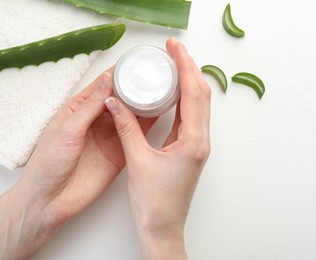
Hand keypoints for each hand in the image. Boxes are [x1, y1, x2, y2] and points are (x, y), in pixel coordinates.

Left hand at [0, 69, 155, 258]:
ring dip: (143, 105)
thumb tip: (107, 81)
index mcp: (79, 110)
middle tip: (153, 77)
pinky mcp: (120, 153)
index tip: (134, 65)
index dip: (117, 75)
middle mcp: (96, 121)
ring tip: (159, 91)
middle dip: (134, 88)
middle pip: (119, 100)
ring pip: (129, 116)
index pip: (102, 86)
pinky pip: (135, 135)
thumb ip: (90, 106)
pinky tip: (157, 114)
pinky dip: (146, 125)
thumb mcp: (68, 129)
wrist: (52, 199)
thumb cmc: (49, 163)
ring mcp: (109, 137)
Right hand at [104, 38, 210, 258]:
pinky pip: (191, 117)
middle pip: (201, 95)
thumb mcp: (137, 161)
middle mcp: (200, 141)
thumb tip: (116, 102)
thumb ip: (127, 128)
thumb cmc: (155, 202)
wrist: (162, 227)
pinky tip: (174, 93)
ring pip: (199, 105)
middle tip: (174, 50)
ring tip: (175, 64)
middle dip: (190, 68)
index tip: (175, 48)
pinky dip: (185, 100)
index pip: (194, 93)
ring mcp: (197, 145)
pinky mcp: (190, 150)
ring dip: (189, 82)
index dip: (185, 66)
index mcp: (193, 141)